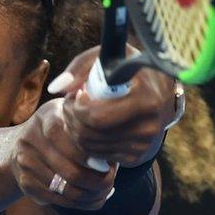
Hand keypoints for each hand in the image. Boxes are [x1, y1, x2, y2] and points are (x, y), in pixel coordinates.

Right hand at [6, 99, 116, 209]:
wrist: (23, 142)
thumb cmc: (62, 129)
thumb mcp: (73, 119)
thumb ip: (89, 132)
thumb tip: (111, 161)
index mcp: (47, 116)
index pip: (70, 140)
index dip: (90, 157)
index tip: (108, 165)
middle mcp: (31, 138)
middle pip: (69, 171)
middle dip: (96, 182)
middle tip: (111, 181)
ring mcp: (25, 161)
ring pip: (65, 190)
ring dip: (91, 195)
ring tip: (105, 190)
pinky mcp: (25, 181)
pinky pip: (57, 200)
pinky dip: (81, 204)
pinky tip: (93, 198)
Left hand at [49, 46, 175, 167]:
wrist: (159, 90)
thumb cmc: (128, 69)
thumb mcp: (108, 57)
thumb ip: (79, 68)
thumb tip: (55, 88)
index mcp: (146, 100)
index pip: (97, 117)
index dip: (77, 106)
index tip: (78, 93)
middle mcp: (148, 126)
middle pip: (89, 133)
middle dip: (71, 117)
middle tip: (69, 102)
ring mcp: (143, 144)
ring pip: (89, 146)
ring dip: (74, 128)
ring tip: (77, 110)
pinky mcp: (136, 156)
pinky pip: (97, 154)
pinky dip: (86, 140)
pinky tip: (89, 123)